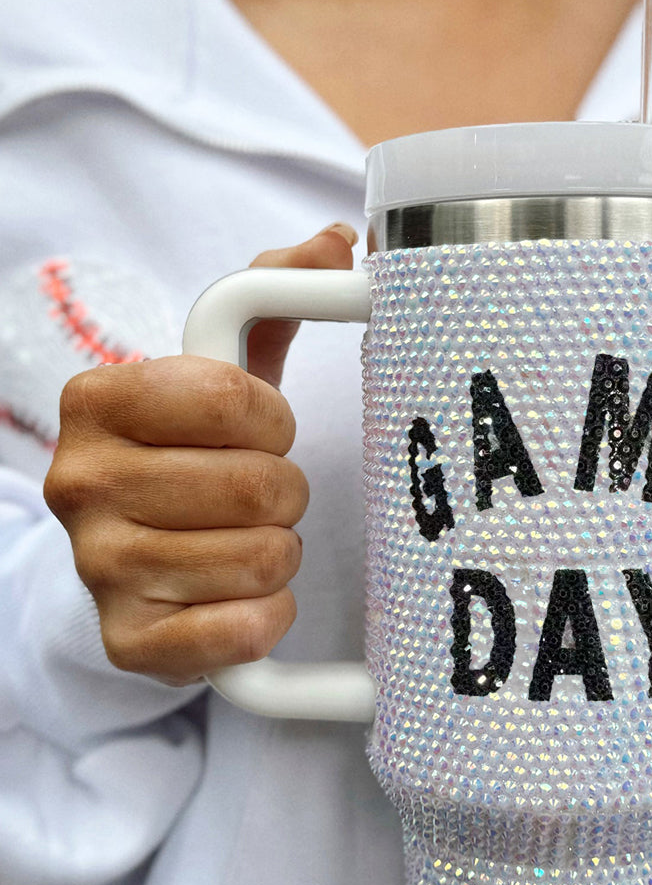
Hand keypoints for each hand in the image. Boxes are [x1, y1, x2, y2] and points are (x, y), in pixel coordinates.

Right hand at [43, 224, 357, 685]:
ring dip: (279, 550)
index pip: (232, 399)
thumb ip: (274, 295)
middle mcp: (79, 484)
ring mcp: (98, 569)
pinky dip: (267, 617)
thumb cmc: (189, 451)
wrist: (134, 552)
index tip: (263, 429)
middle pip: (256, 486)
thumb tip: (338, 241)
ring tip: (248, 539)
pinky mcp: (128, 643)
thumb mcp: (221, 370)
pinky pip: (241, 634)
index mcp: (96, 400)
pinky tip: (246, 598)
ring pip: (260, 557)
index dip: (274, 419)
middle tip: (262, 493)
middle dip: (283, 489)